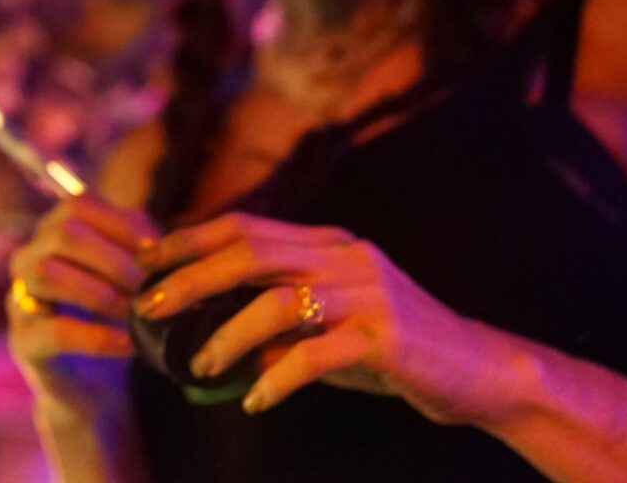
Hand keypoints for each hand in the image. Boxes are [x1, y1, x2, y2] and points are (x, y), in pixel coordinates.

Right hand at [7, 195, 158, 413]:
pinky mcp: (23, 343)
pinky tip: (127, 344)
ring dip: (100, 292)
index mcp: (51, 234)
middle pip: (62, 233)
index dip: (119, 224)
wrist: (95, 387)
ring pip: (46, 272)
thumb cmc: (115, 322)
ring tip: (134, 313)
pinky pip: (54, 331)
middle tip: (147, 287)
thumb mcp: (129, 276)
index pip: (77, 205)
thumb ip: (138, 251)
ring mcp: (19, 300)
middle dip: (113, 259)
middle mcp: (27, 259)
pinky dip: (97, 336)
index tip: (156, 252)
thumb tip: (159, 244)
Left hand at [134, 211, 513, 426]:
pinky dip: (277, 377)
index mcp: (328, 243)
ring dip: (228, 335)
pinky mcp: (386, 337)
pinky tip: (254, 400)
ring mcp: (368, 293)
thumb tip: (205, 336)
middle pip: (251, 253)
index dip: (191, 238)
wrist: (479, 372)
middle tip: (150, 305)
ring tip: (198, 365)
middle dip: (192, 278)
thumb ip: (277, 321)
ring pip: (278, 301)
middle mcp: (346, 256)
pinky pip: (316, 355)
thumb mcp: (330, 324)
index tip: (146, 257)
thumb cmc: (391, 349)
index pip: (246, 226)